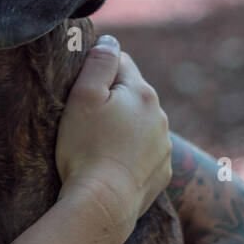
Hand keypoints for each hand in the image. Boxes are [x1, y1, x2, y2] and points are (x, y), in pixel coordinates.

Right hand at [55, 35, 171, 243]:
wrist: (103, 202)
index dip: (97, 71)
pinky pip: (145, 153)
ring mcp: (164, 146)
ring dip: (122, 127)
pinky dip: (130, 154)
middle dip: (112, 100)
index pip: (120, 62)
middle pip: (132, 94)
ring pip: (140, 124)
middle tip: (84, 121)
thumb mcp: (82, 98)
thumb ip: (98, 63)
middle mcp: (159, 115)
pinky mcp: (162, 172)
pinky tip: (111, 166)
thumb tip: (110, 41)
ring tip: (97, 146)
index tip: (80, 90)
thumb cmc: (85, 148)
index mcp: (141, 92)